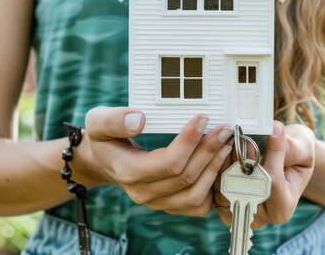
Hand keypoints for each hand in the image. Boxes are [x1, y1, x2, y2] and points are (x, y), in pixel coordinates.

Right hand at [81, 107, 232, 216]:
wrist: (105, 160)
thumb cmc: (106, 138)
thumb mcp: (99, 122)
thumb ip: (115, 120)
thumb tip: (139, 120)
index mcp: (128, 172)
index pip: (168, 162)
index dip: (189, 141)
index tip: (202, 118)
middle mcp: (144, 193)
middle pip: (185, 177)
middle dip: (209, 151)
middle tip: (224, 128)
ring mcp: (158, 203)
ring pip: (195, 195)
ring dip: (214, 169)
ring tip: (225, 145)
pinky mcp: (170, 205)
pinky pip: (198, 205)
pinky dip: (212, 187)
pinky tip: (218, 163)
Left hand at [213, 121, 315, 227]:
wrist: (284, 162)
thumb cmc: (296, 155)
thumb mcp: (303, 149)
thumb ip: (291, 145)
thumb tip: (275, 130)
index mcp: (282, 208)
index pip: (272, 182)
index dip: (269, 156)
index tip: (270, 131)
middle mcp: (258, 217)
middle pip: (244, 185)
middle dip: (241, 156)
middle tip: (243, 132)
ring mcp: (237, 211)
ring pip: (224, 184)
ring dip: (225, 158)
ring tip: (231, 136)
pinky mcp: (220, 202)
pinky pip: (213, 182)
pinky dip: (215, 163)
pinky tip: (221, 145)